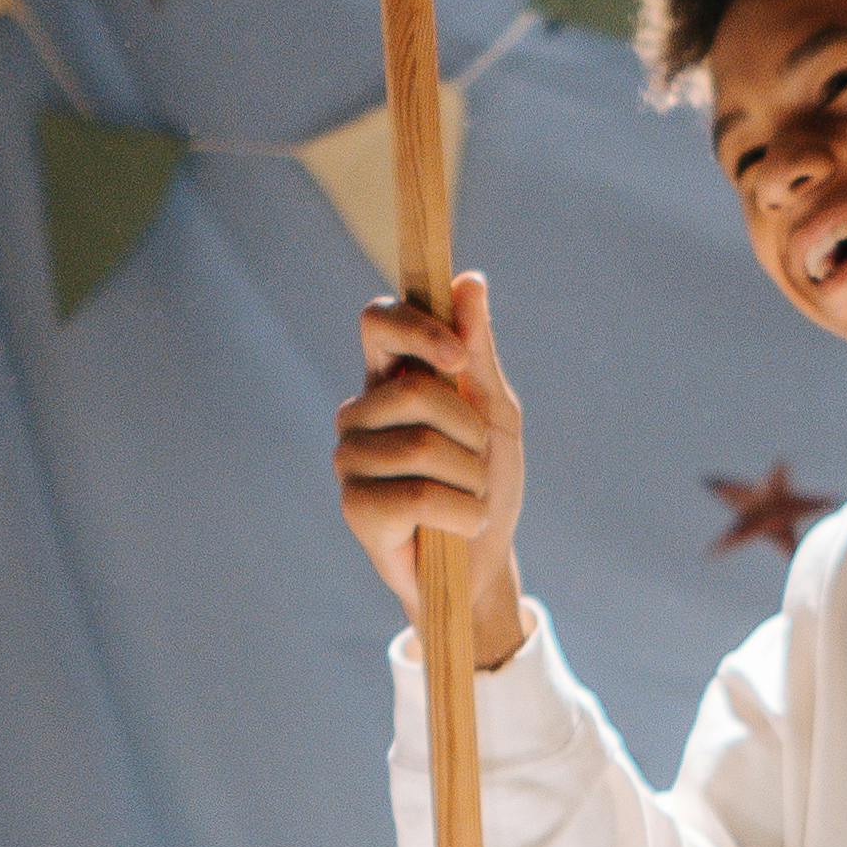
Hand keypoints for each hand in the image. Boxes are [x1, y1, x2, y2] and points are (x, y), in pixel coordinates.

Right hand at [333, 268, 528, 663]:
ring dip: (472, 478)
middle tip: (477, 461)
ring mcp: (351, 459)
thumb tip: (470, 281)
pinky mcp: (356, 508)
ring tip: (469, 498)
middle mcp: (361, 413)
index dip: (417, 327)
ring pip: (421, 445)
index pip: (378, 321)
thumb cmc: (485, 483)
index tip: (457, 355)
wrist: (483, 564)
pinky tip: (457, 526)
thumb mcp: (494, 414)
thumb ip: (479, 352)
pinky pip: (417, 494)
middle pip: (414, 388)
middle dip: (469, 429)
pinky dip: (461, 513)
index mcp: (391, 379)